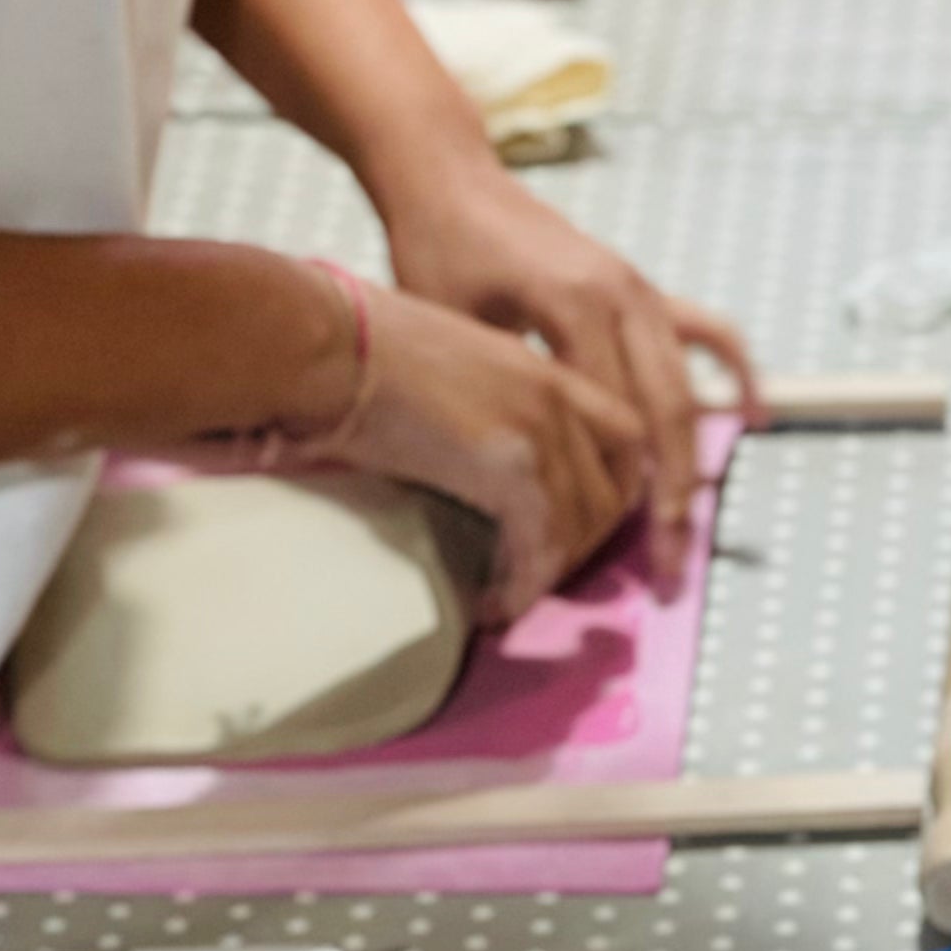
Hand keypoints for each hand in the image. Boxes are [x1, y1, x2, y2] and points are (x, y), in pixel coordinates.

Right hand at [304, 275, 643, 618]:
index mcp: (543, 369)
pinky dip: (521, 589)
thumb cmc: (357, 356)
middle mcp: (557, 394)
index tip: (577, 532)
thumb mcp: (450, 376)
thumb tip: (484, 475)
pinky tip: (491, 605)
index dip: (610, 495)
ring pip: (582, 529)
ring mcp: (542, 428)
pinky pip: (542, 549)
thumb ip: (486, 416)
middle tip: (538, 577)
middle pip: (615, 492)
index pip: (623, 439)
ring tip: (507, 597)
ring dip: (548, 576)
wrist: (327, 344)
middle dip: (584, 547)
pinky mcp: (512, 466)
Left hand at [381, 155, 757, 591]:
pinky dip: (732, 374)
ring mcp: (640, 291)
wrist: (447, 177)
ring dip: (692, 462)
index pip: (616, 421)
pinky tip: (752, 414)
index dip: (615, 494)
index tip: (602, 552)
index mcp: (576, 304)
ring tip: (689, 526)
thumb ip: (501, 391)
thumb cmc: (435, 249)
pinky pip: (706, 333)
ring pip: (684, 392)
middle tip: (671, 568)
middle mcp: (623, 296)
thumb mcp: (451, 324)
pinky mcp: (642, 289)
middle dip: (672, 500)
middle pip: (665, 417)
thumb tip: (522, 480)